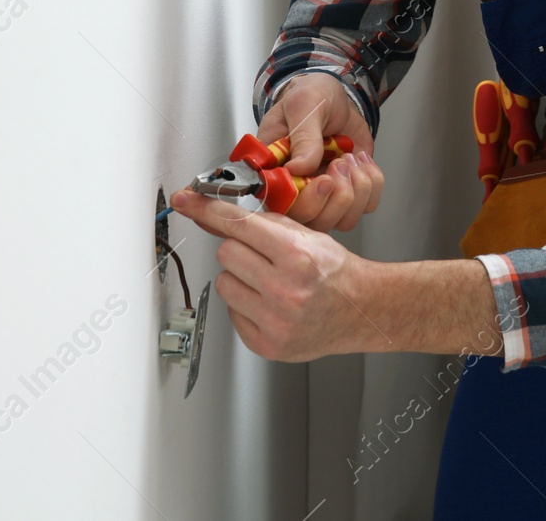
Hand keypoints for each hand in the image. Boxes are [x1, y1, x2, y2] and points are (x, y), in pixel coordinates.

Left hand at [169, 189, 374, 361]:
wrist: (359, 310)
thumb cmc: (334, 272)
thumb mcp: (307, 236)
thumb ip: (264, 224)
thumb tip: (217, 215)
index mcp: (297, 255)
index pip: (239, 225)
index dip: (207, 210)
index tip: (186, 201)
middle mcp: (286, 289)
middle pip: (226, 253)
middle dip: (239, 249)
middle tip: (261, 256)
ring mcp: (275, 320)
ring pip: (223, 283)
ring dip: (239, 278)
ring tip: (267, 283)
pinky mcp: (267, 344)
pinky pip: (231, 313)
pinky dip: (245, 305)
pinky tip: (269, 304)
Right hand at [261, 74, 383, 231]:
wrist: (337, 98)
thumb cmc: (311, 97)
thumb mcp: (304, 106)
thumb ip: (303, 136)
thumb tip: (299, 168)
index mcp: (273, 170)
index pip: (280, 206)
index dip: (305, 201)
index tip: (323, 179)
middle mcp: (296, 190)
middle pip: (313, 221)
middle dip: (336, 196)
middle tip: (340, 162)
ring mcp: (323, 195)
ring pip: (342, 220)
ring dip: (356, 189)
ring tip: (350, 157)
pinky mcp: (348, 192)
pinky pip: (366, 205)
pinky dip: (372, 183)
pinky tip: (361, 159)